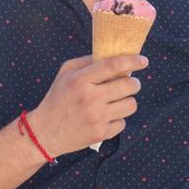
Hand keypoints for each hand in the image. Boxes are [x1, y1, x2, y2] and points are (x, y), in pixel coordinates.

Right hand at [26, 54, 147, 156]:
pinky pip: (123, 122)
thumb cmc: (57, 98)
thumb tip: (112, 55)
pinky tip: (105, 118)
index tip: (143, 61)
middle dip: (134, 83)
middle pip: (129, 86)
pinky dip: (117, 119)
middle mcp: (90, 98)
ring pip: (131, 105)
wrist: (45, 132)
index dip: (132, 61)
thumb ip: (87, 61)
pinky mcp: (101, 134)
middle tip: (131, 84)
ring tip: (116, 102)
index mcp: (80, 80)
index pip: (113, 65)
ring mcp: (96, 117)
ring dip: (127, 101)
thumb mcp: (65, 73)